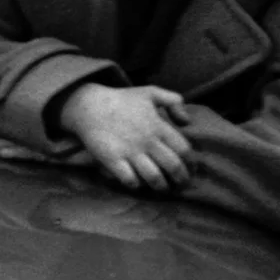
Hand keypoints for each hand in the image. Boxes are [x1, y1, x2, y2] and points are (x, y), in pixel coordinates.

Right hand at [58, 83, 193, 192]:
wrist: (89, 105)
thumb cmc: (122, 99)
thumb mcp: (150, 92)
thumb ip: (173, 101)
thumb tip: (186, 121)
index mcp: (158, 126)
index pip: (183, 149)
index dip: (190, 162)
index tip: (190, 168)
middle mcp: (147, 141)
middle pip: (173, 166)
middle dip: (180, 179)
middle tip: (181, 184)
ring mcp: (130, 152)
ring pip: (154, 177)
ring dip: (161, 186)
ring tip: (162, 187)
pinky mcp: (113, 160)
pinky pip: (130, 180)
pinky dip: (137, 184)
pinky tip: (138, 182)